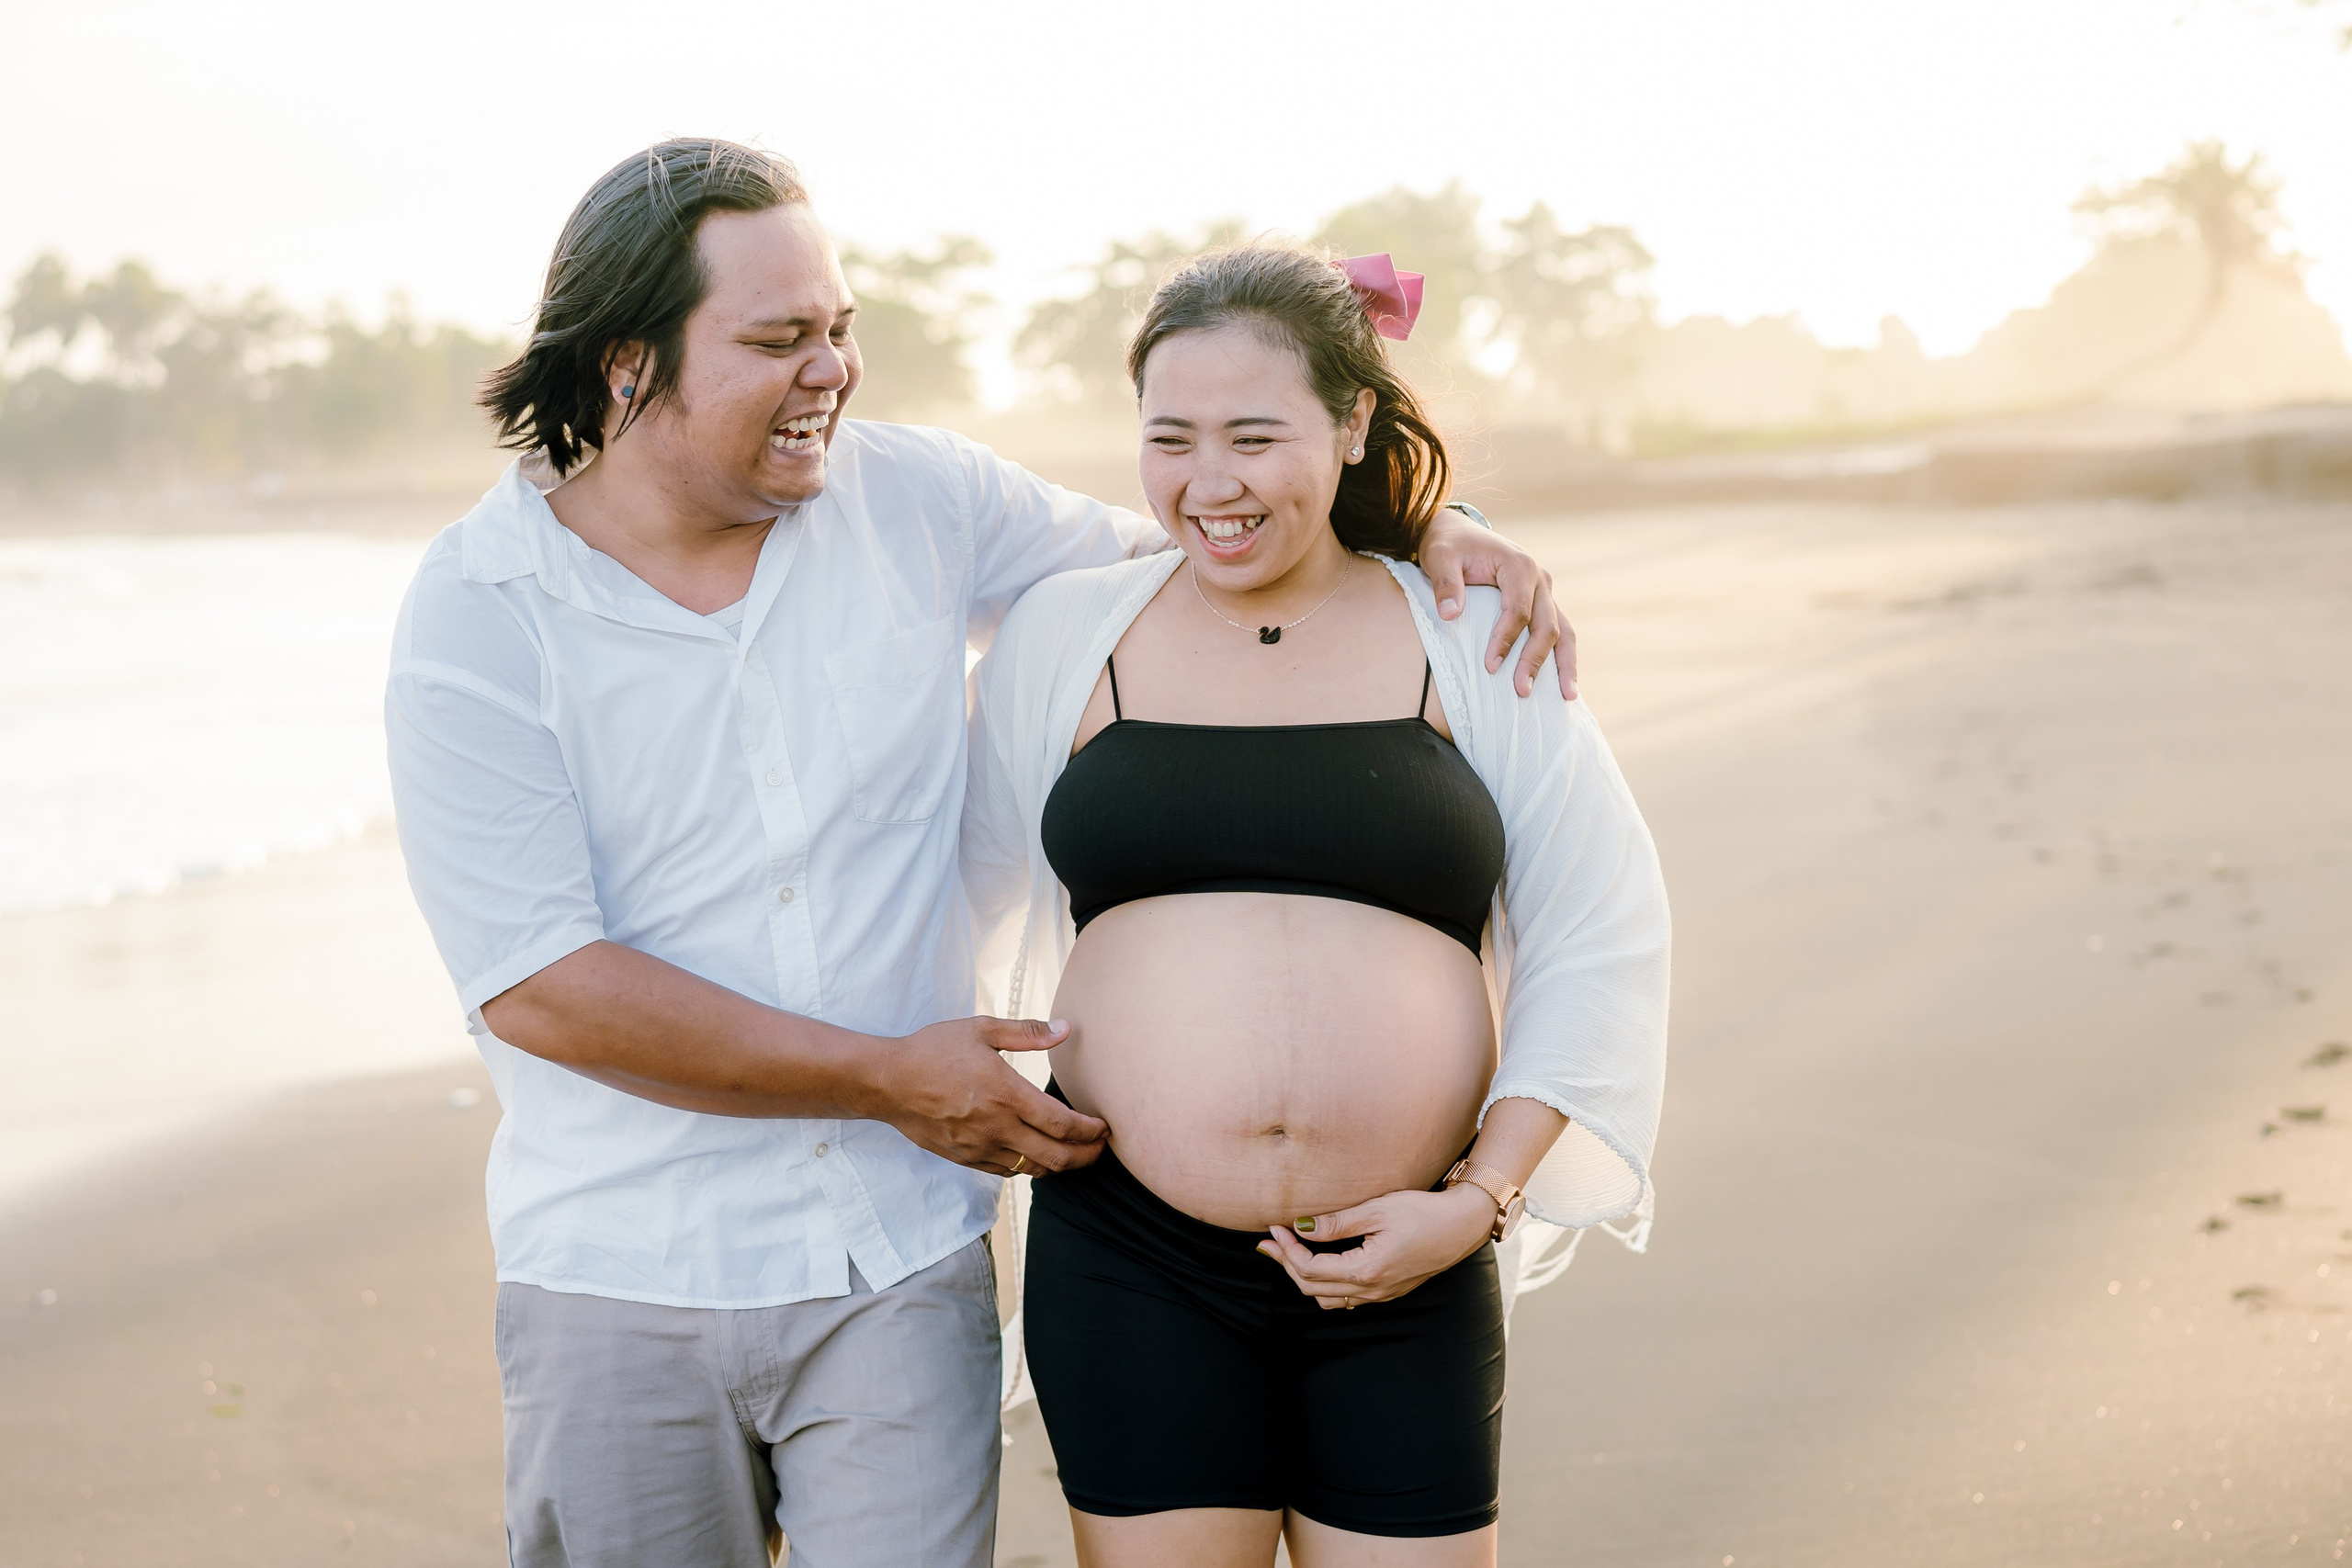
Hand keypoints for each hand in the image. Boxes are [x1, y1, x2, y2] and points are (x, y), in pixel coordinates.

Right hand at [865, 1016, 1107, 1176]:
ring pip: (1034, 1169)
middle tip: (1101, 1147)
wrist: (888, 1083)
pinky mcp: (966, 1159)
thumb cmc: (933, 1051)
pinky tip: (1036, 1154)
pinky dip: (1030, 1167)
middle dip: (1087, 1156)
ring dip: (1061, 1165)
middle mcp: (998, 1128)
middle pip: (1057, 1157)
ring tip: (1075, 1153)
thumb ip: (1028, 1032)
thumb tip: (1067, 1029)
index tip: (1105, 1127)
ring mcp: (981, 1148)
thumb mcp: (981, 1030)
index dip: (1091, 1131)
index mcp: (1007, 1095)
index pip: (1063, 1125)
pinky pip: (1008, 1172)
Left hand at [1255, 1184, 1496, 1309]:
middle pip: (1313, 1288)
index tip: (1275, 1227)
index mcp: (1366, 1271)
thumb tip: (1301, 1227)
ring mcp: (1381, 1294)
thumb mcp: (1377, 1210)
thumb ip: (1337, 1223)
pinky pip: (1347, 1298)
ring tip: (1290, 1252)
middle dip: (1287, 1264)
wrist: (1463, 1224)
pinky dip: (1325, 1284)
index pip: (1310, 1269)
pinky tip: (1321, 1263)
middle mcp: (1372, 1290)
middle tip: (1270, 1242)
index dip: (1287, 1250)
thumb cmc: (1423, 1211)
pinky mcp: (1389, 1290)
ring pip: (1328, 1298)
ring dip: (1304, 1278)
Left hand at [1416, 508, 1578, 701]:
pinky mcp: (1542, 603)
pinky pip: (1558, 631)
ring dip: (1564, 664)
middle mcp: (1539, 578)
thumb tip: (1450, 614)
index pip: (1518, 610)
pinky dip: (1561, 657)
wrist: (1458, 534)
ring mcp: (1544, 592)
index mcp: (1519, 565)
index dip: (1505, 640)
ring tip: (1566, 697)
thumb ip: (1445, 583)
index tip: (1490, 667)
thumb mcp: (1439, 557)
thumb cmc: (1448, 546)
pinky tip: (1562, 685)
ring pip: (1563, 630)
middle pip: (1546, 624)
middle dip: (1534, 660)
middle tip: (1521, 691)